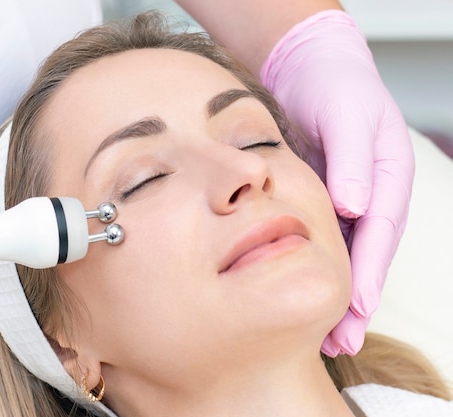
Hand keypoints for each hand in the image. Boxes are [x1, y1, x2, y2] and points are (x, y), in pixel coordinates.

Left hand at [260, 10, 413, 355]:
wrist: (310, 71)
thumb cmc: (335, 87)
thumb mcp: (346, 115)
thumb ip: (351, 160)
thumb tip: (354, 206)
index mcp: (388, 177)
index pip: (381, 232)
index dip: (369, 273)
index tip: (357, 309)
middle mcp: (371, 195)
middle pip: (367, 256)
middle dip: (356, 303)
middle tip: (340, 343)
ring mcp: (347, 201)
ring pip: (344, 256)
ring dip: (336, 298)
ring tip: (326, 340)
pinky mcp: (320, 201)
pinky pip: (320, 243)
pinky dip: (314, 272)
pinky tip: (300, 295)